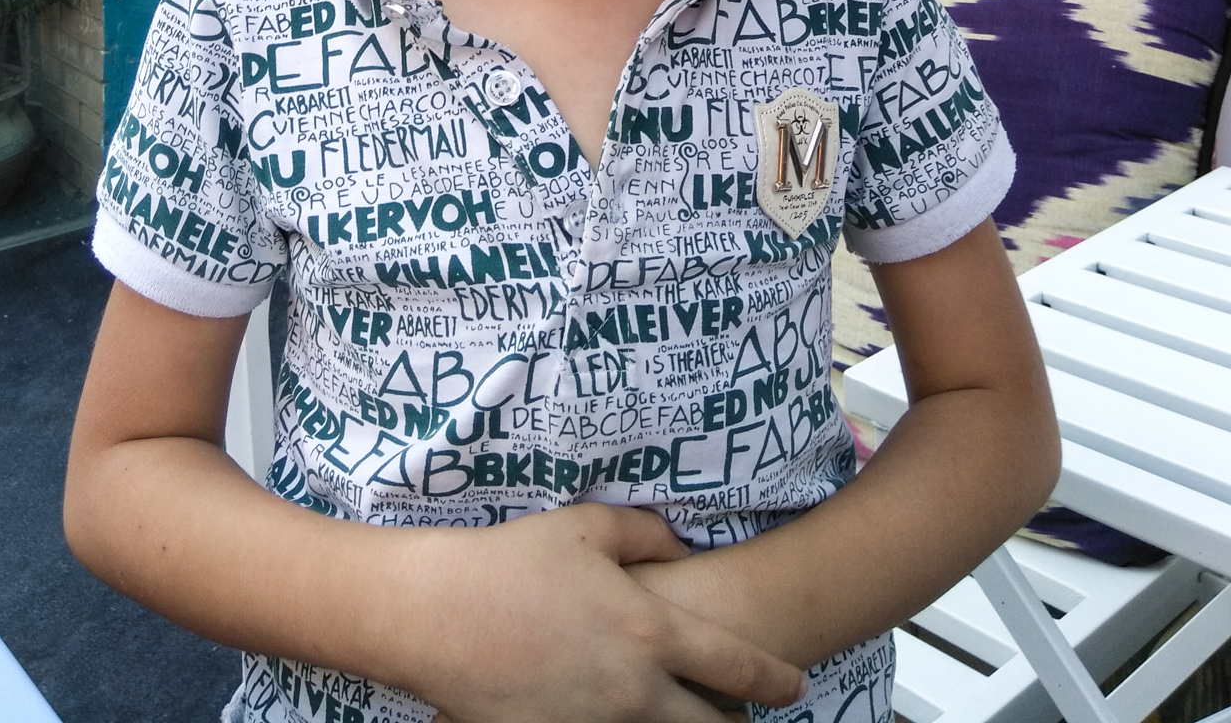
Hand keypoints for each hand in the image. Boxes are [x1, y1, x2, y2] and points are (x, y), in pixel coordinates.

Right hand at [389, 502, 804, 722]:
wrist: (436, 616)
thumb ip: (646, 533)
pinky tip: (615, 713)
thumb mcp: (586, 527)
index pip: (737, 668)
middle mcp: (634, 692)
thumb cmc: (512, 562)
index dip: (776, 680)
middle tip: (739, 716)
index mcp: (650, 632)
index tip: (794, 686)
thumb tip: (680, 546)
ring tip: (681, 714)